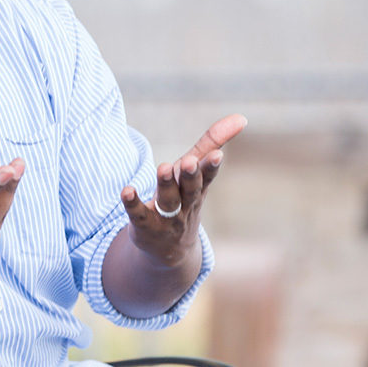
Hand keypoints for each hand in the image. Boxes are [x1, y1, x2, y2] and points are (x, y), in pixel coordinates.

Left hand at [120, 114, 246, 266]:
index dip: (211, 167)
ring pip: (167, 201)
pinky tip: (127, 190)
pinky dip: (133, 203)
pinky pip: (138, 215)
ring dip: (165, 185)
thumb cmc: (185, 199)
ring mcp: (165, 217)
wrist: (170, 249)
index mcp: (198, 188)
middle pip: (189, 190)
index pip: (207, 177)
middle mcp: (185, 204)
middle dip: (190, 176)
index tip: (217, 155)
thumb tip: (241, 117)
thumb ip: (213, 142)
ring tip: (163, 168)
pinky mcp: (144, 225)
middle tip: (188, 161)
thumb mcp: (197, 172)